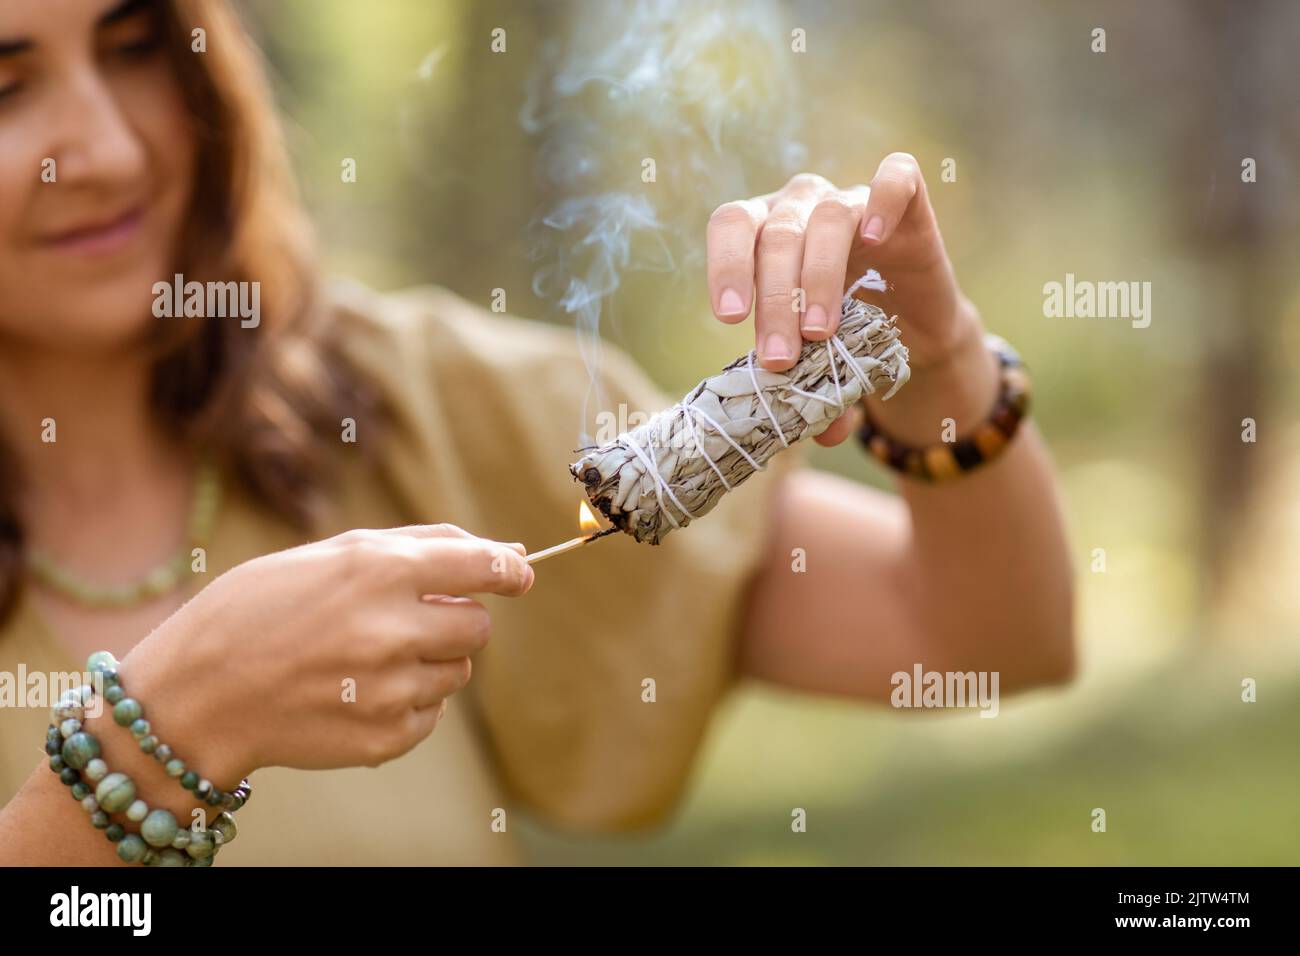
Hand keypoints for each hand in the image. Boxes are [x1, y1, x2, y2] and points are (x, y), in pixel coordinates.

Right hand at [117, 524, 533, 783]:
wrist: (196, 693)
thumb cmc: (262, 609)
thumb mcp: (332, 553)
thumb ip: (422, 546)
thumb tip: (505, 551)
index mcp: (379, 570)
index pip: (483, 565)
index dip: (509, 569)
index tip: (519, 573)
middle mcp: (392, 628)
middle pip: (478, 626)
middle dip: (454, 618)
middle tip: (406, 619)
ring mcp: (390, 688)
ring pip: (457, 672)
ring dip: (429, 662)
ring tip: (365, 658)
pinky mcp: (385, 737)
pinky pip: (432, 715)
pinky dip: (407, 703)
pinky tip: (356, 692)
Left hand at [705, 155, 985, 446]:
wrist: (913, 325)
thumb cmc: (847, 336)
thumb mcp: (819, 365)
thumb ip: (812, 391)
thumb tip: (817, 434)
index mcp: (763, 233)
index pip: (731, 226)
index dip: (726, 265)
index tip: (731, 319)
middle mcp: (802, 205)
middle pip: (778, 235)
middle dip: (776, 301)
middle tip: (781, 358)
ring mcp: (852, 197)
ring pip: (828, 216)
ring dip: (819, 277)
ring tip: (820, 332)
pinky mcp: (908, 198)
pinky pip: (896, 178)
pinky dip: (883, 202)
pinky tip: (874, 240)